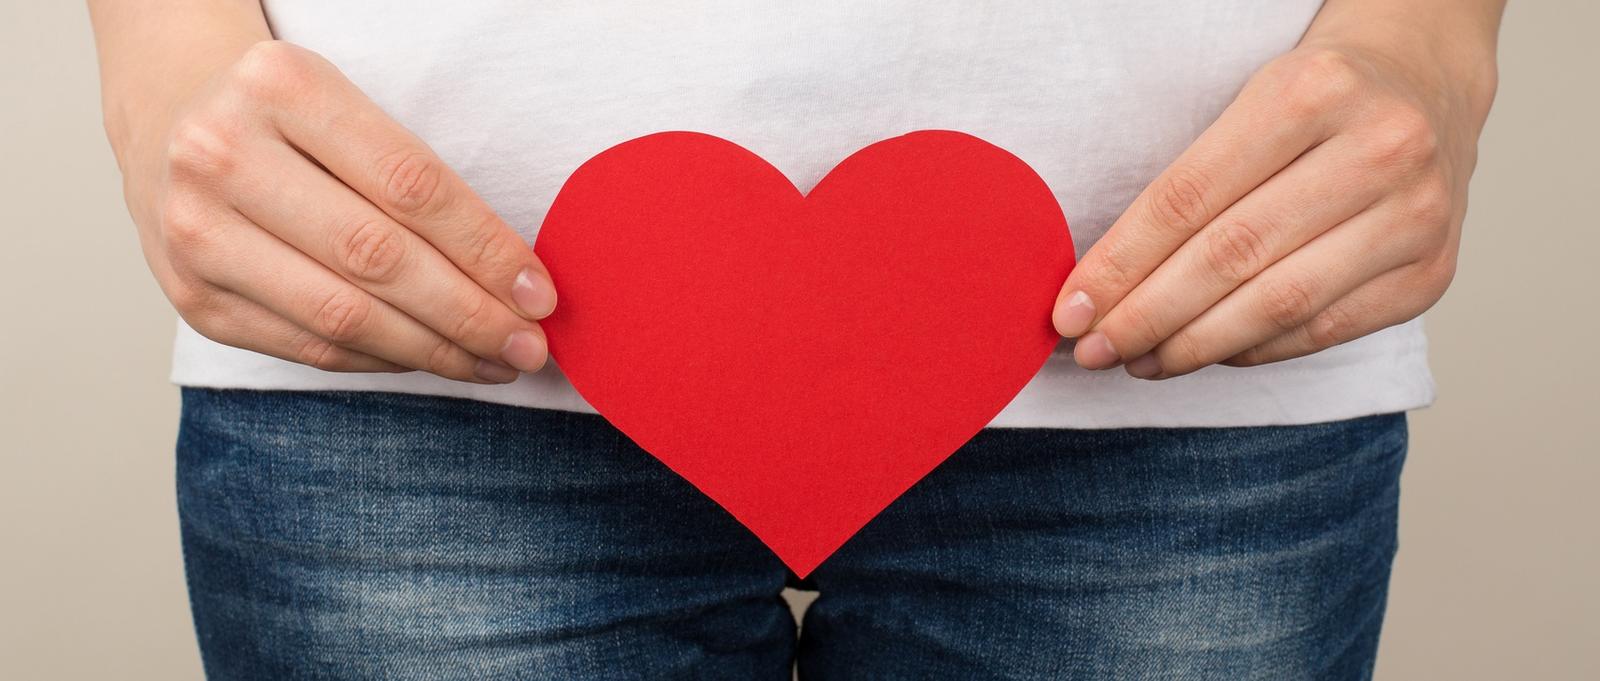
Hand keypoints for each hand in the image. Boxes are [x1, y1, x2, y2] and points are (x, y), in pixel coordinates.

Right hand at [117, 41, 553, 382]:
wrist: (174, 122)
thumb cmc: (292, 120)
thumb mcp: (349, 109)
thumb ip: (420, 182)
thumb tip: (517, 279)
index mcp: (280, 88)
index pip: (410, 186)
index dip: (485, 249)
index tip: (539, 293)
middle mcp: (222, 156)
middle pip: (377, 258)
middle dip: (470, 314)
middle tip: (528, 344)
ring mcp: (196, 232)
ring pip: (343, 315)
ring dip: (434, 351)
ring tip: (493, 361)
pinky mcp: (193, 300)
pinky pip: (310, 347)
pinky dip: (383, 360)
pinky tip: (429, 359)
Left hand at [1052, 6, 1499, 379]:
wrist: (1425, 85)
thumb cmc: (1314, 100)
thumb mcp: (1247, 104)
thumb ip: (1184, 186)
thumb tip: (1099, 286)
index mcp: (1311, 91)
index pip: (1189, 198)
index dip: (1121, 263)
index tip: (1071, 309)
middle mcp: (1378, 149)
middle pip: (1231, 257)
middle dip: (1146, 315)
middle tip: (1094, 349)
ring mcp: (1416, 215)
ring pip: (1278, 304)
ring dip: (1193, 345)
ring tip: (1140, 360)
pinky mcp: (1432, 273)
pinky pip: (1322, 331)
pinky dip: (1253, 350)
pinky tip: (1207, 353)